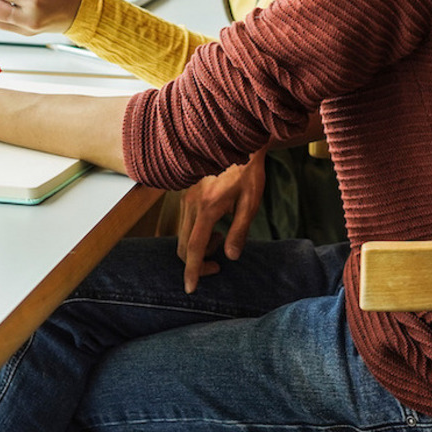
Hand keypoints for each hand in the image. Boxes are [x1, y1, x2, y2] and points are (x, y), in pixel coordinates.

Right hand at [175, 149, 268, 292]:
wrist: (237, 142)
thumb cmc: (248, 171)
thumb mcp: (250, 202)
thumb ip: (239, 230)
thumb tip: (230, 256)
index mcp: (207, 207)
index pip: (194, 248)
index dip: (192, 270)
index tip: (191, 289)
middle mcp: (191, 203)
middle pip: (183, 245)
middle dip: (196, 262)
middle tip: (217, 265)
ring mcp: (186, 197)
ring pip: (181, 235)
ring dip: (197, 246)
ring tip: (221, 239)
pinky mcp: (186, 193)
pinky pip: (184, 222)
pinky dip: (195, 233)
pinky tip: (214, 226)